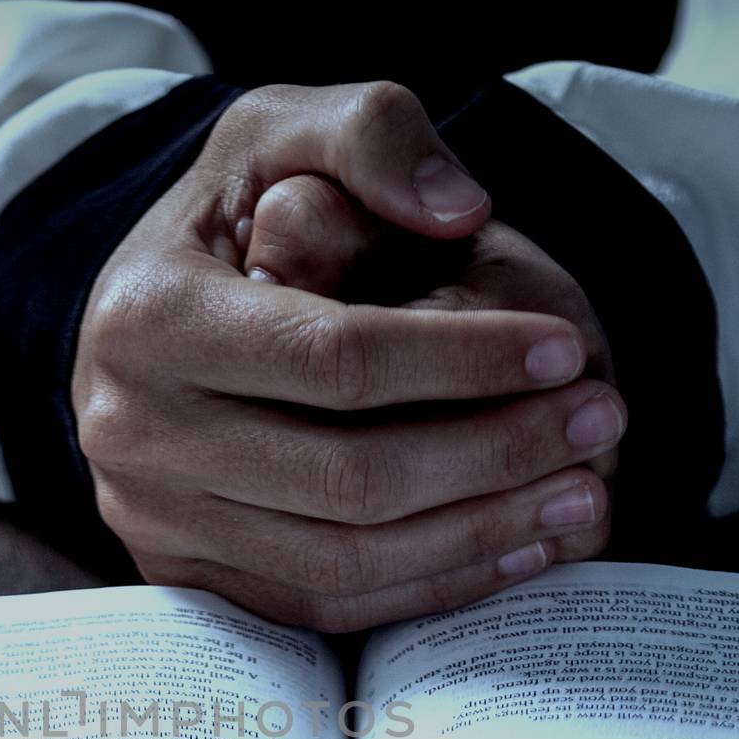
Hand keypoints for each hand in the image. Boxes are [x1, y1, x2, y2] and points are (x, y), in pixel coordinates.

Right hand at [70, 82, 623, 630]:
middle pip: (347, 478)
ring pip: (343, 561)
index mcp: (153, 317)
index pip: (334, 359)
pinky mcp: (187, 576)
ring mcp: (156, 520)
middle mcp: (137, 434)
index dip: (462, 360)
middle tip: (601, 422)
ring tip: (578, 493)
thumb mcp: (280, 132)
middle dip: (493, 455)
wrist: (138, 324)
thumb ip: (371, 134)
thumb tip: (459, 210)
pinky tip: (514, 546)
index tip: (565, 348)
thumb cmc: (226, 220)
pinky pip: (323, 606)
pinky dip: (429, 586)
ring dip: (477, 534)